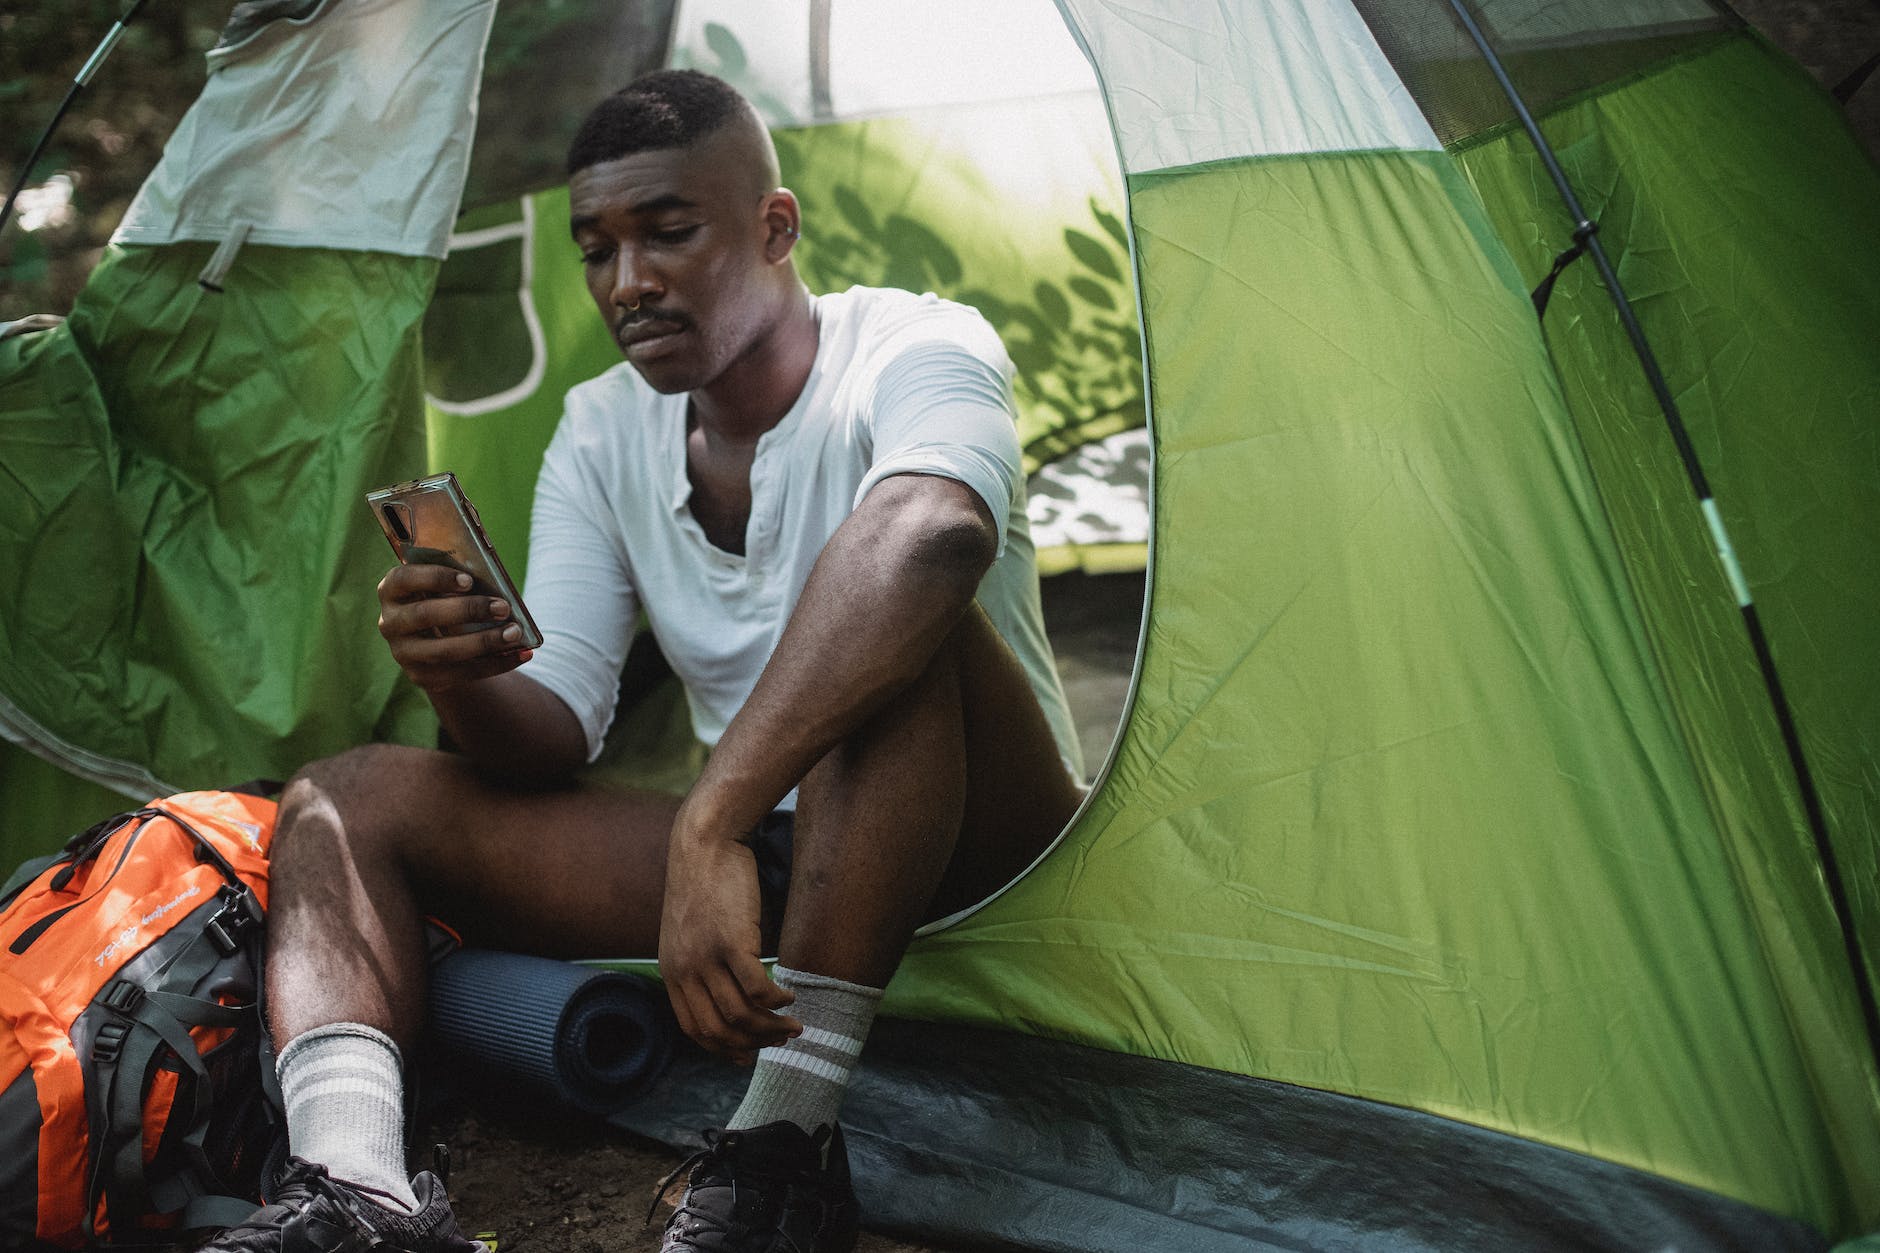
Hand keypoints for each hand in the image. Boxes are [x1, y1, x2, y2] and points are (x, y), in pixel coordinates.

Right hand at [376, 563, 531, 691]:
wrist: (438, 640)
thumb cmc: (446, 600)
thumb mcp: (446, 587)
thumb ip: (461, 582)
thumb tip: (497, 586)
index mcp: (392, 590)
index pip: (404, 579)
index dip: (435, 578)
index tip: (469, 580)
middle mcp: (389, 622)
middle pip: (425, 615)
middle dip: (467, 610)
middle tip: (503, 607)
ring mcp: (403, 653)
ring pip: (443, 650)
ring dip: (484, 642)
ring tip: (515, 633)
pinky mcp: (422, 677)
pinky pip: (462, 673)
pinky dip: (496, 663)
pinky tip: (522, 654)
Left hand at [658, 813, 799, 1063]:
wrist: (705, 841)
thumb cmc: (705, 880)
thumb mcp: (689, 929)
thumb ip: (700, 962)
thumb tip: (729, 990)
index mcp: (672, 971)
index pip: (694, 1030)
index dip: (724, 1049)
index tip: (749, 1055)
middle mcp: (685, 970)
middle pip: (720, 1030)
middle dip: (753, 1045)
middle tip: (781, 1041)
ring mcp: (707, 957)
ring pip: (741, 1015)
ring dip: (771, 1028)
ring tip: (793, 1025)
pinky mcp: (732, 941)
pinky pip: (758, 988)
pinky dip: (777, 1001)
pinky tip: (791, 996)